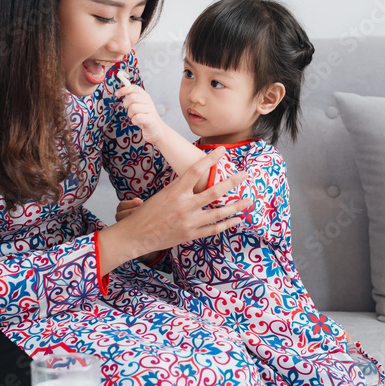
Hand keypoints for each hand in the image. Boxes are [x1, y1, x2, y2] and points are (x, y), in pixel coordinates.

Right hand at [96, 147, 248, 274]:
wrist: (136, 235)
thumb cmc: (148, 212)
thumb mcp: (163, 194)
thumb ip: (180, 186)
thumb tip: (194, 176)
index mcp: (175, 192)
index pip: (196, 170)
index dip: (210, 159)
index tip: (222, 150)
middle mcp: (184, 206)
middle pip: (214, 191)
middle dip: (232, 182)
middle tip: (245, 175)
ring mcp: (189, 222)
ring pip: (218, 213)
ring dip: (236, 206)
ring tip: (248, 200)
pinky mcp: (190, 235)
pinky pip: (213, 229)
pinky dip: (227, 224)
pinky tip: (237, 219)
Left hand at [115, 84, 165, 143]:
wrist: (158, 130)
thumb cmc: (146, 118)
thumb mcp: (139, 106)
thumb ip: (132, 98)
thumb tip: (121, 91)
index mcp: (145, 96)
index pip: (134, 88)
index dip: (124, 89)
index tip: (116, 94)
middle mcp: (148, 101)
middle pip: (132, 97)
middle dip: (126, 104)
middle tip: (129, 110)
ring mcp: (150, 110)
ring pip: (133, 108)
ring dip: (131, 114)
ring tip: (135, 117)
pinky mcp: (150, 119)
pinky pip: (137, 117)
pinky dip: (134, 121)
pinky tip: (138, 122)